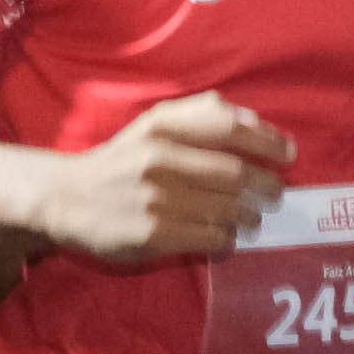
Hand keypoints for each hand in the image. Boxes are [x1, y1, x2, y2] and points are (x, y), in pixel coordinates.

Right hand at [28, 91, 294, 267]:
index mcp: (163, 126)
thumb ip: (201, 114)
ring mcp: (156, 198)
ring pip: (226, 208)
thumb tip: (255, 123)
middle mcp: (160, 157)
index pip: (230, 128)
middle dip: (265, 185)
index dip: (267, 141)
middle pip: (234, 173)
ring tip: (254, 218)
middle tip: (276, 194)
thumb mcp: (154, 124)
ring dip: (249, 215)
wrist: (66, 199)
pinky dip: (226, 238)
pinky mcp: (153, 234)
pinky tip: (226, 237)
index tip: (288, 154)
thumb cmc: (121, 160)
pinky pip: (208, 237)